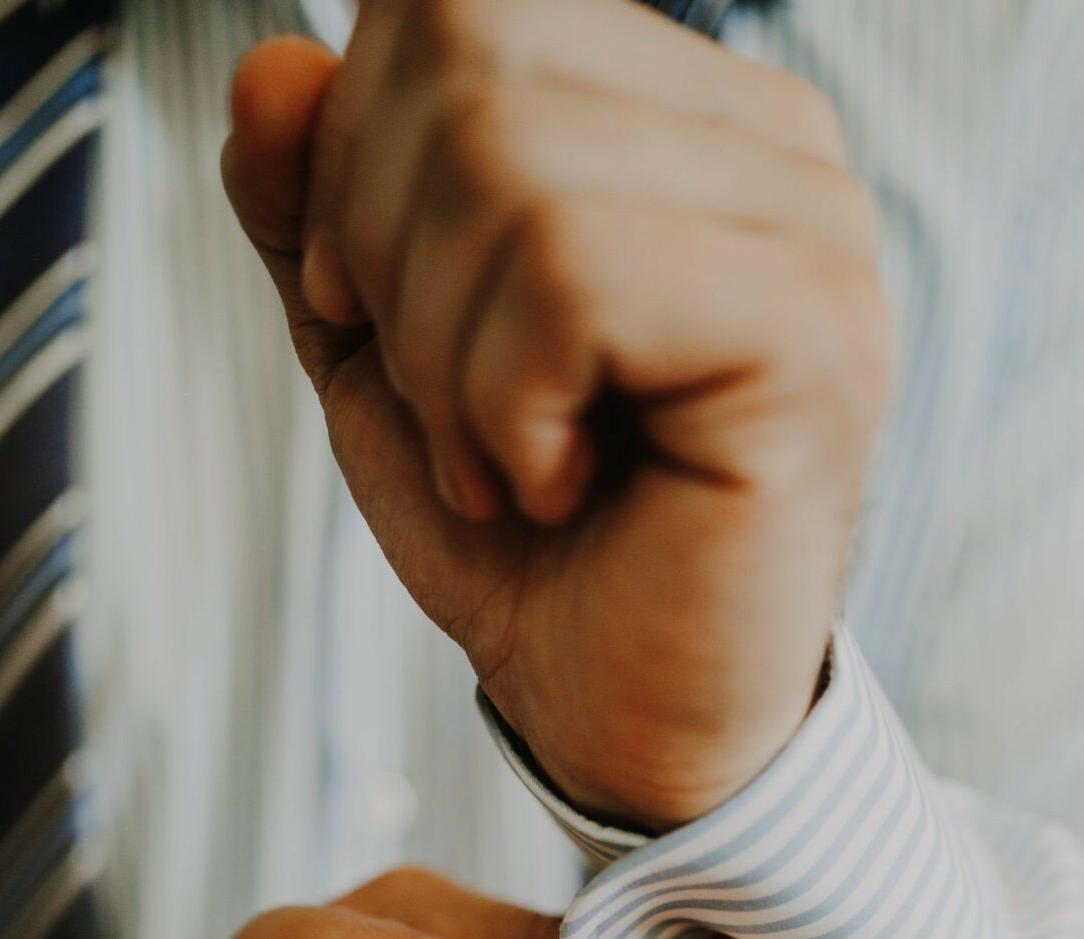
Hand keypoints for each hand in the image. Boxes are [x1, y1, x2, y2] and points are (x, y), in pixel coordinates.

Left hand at [221, 15, 890, 828]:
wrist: (623, 721)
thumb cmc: (530, 543)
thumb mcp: (385, 351)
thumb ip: (322, 207)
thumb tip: (268, 69)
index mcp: (686, 117)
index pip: (455, 2)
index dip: (357, 166)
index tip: (395, 329)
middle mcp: (777, 144)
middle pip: (467, 54)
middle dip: (393, 264)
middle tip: (462, 418)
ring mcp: (814, 230)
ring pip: (509, 161)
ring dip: (452, 358)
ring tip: (515, 464)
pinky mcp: (812, 333)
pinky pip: (569, 274)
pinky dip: (508, 406)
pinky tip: (561, 484)